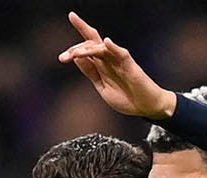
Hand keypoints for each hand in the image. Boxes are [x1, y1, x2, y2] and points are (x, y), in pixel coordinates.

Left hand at [57, 12, 175, 119]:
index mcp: (101, 64)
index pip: (86, 47)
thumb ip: (90, 72)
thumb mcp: (102, 87)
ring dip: (88, 49)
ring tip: (76, 54)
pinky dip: (114, 47)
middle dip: (76, 49)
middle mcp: (108, 59)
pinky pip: (121, 53)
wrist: (146, 106)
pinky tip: (106, 42)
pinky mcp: (130, 65)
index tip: (61, 51)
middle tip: (64, 58)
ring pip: (101, 48)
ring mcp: (119, 60)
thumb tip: (76, 57)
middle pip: (91, 44)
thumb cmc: (126, 97)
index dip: (74, 45)